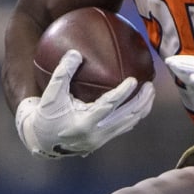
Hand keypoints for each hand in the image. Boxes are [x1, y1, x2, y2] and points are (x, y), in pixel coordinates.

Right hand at [15, 49, 154, 157]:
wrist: (43, 140)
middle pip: (126, 117)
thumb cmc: (47, 114)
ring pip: (129, 124)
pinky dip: (134, 114)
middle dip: (141, 101)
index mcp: (84, 123)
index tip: (133, 80)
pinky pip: (125, 127)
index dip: (122, 93)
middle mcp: (96, 134)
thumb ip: (63, 73)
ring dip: (142, 108)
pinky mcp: (104, 140)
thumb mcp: (51, 94)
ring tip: (150, 92)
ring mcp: (102, 139)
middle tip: (150, 85)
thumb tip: (76, 53)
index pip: (108, 106)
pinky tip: (140, 103)